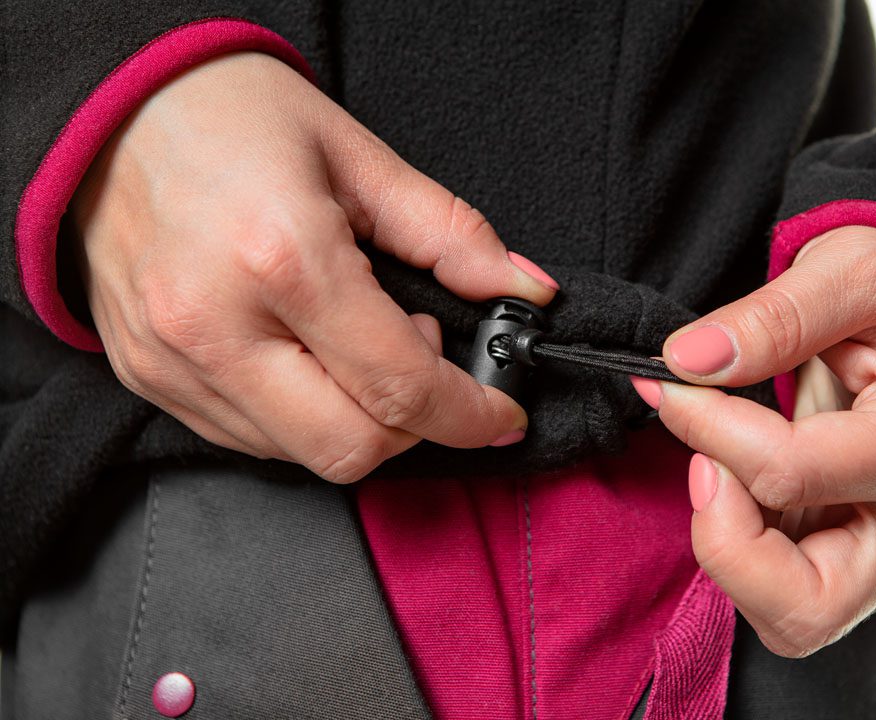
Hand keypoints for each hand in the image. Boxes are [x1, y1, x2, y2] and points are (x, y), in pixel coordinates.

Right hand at [72, 51, 558, 482]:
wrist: (109, 113)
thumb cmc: (232, 116)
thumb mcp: (358, 157)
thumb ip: (452, 235)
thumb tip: (524, 291)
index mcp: (283, 258)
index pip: (400, 387)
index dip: (470, 414)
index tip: (500, 414)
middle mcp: (217, 326)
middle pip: (351, 448)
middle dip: (416, 427)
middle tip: (422, 359)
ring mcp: (174, 362)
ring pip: (301, 454)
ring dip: (357, 418)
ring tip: (354, 339)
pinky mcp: (149, 378)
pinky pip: (250, 439)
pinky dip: (303, 416)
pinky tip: (308, 354)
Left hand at [631, 226, 875, 656]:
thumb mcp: (853, 265)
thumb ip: (776, 314)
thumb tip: (688, 361)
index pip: (792, 471)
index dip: (708, 428)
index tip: (670, 381)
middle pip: (807, 603)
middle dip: (723, 542)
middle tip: (700, 465)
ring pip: (793, 618)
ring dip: (729, 554)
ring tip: (715, 470)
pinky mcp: (851, 555)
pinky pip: (781, 595)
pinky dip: (739, 551)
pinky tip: (730, 483)